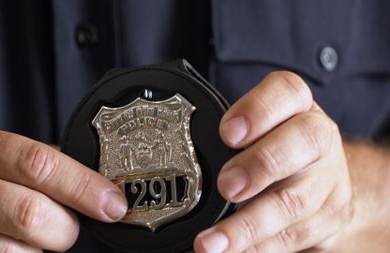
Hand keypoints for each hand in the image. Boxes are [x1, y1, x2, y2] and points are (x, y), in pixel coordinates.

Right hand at [0, 121, 126, 251]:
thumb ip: (34, 162)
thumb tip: (94, 182)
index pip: (38, 164)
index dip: (83, 186)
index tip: (112, 204)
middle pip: (28, 214)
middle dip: (64, 228)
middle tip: (67, 225)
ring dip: (38, 251)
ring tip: (36, 238)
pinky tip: (16, 248)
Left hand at [194, 72, 351, 251]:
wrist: (324, 178)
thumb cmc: (277, 144)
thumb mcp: (260, 126)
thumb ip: (231, 133)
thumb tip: (174, 149)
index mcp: (296, 105)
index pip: (287, 91)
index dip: (258, 110)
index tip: (227, 133)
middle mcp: (318, 135)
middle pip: (303, 141)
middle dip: (261, 165)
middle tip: (228, 186)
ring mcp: (328, 178)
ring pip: (294, 201)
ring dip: (249, 225)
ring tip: (212, 243)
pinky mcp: (330, 215)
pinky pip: (294, 236)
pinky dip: (258, 247)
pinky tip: (231, 252)